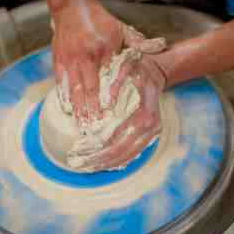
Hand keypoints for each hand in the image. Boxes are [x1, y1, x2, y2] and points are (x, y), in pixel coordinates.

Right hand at [52, 0, 163, 122]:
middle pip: (90, 89)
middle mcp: (86, 57)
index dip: (110, 99)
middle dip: (92, 111)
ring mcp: (70, 60)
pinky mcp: (58, 62)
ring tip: (82, 126)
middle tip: (95, 130)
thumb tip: (160, 47)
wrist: (72, 7)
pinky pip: (61, 84)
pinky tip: (67, 112)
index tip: (112, 115)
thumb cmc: (100, 21)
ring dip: (78, 110)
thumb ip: (138, 42)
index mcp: (104, 50)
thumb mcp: (121, 29)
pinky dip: (64, 98)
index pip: (109, 80)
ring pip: (74, 90)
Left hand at [72, 52, 167, 171]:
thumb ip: (116, 83)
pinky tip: (100, 164)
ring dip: (104, 163)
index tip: (77, 147)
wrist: (157, 73)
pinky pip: (132, 154)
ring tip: (84, 166)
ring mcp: (151, 133)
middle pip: (121, 149)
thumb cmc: (137, 69)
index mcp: (144, 111)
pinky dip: (116, 162)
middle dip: (97, 158)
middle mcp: (150, 126)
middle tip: (75, 162)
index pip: (117, 134)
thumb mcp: (126, 67)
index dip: (96, 143)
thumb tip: (106, 103)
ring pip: (127, 156)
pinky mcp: (149, 137)